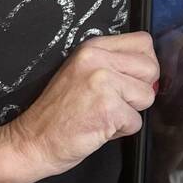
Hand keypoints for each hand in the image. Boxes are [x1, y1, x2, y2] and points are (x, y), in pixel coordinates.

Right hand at [1, 31, 159, 178]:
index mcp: (93, 47)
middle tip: (114, 102)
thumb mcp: (82, 73)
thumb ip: (114, 64)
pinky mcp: (108, 109)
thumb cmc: (58, 113)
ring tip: (103, 114)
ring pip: (147, 96)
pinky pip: (136, 122)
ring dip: (130, 112)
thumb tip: (152, 72)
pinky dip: (121, 131)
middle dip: (139, 90)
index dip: (143, 64)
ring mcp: (103, 83)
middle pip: (151, 69)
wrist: (30, 141)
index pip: (143, 41)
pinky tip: (97, 128)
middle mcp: (98, 59)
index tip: (130, 80)